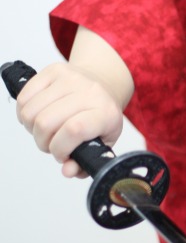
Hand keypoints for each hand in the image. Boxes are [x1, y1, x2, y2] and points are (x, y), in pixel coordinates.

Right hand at [15, 25, 133, 177]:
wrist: (103, 85)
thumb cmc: (101, 116)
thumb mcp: (103, 142)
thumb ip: (86, 161)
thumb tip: (68, 171)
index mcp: (105, 113)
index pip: (74, 130)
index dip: (60, 148)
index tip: (62, 155)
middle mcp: (90, 92)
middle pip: (46, 122)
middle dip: (44, 142)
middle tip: (53, 144)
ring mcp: (71, 78)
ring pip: (31, 111)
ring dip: (32, 129)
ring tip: (46, 130)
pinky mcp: (54, 70)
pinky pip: (24, 97)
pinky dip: (24, 113)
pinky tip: (38, 116)